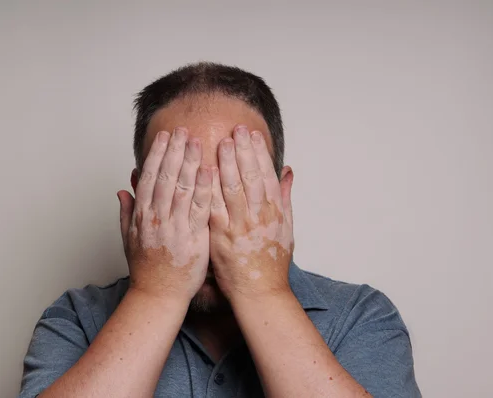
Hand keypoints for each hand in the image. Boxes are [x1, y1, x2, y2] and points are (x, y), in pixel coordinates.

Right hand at [118, 128, 211, 300]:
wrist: (158, 295)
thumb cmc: (146, 268)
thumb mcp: (128, 238)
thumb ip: (127, 211)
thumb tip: (123, 188)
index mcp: (142, 215)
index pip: (149, 177)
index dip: (158, 155)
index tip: (164, 137)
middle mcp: (157, 217)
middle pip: (166, 177)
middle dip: (175, 151)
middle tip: (183, 130)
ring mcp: (175, 226)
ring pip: (182, 188)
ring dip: (189, 162)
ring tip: (196, 141)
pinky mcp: (193, 237)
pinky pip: (200, 209)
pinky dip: (204, 189)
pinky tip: (210, 171)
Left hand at [209, 125, 293, 300]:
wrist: (260, 292)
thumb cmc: (273, 261)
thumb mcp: (287, 228)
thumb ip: (285, 197)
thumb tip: (288, 171)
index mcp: (275, 211)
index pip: (267, 174)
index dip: (259, 152)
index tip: (252, 134)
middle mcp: (259, 215)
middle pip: (251, 176)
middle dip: (243, 150)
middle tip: (236, 128)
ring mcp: (240, 225)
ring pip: (234, 188)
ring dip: (227, 163)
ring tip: (222, 141)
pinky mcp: (221, 236)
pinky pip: (214, 207)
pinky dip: (210, 189)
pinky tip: (204, 172)